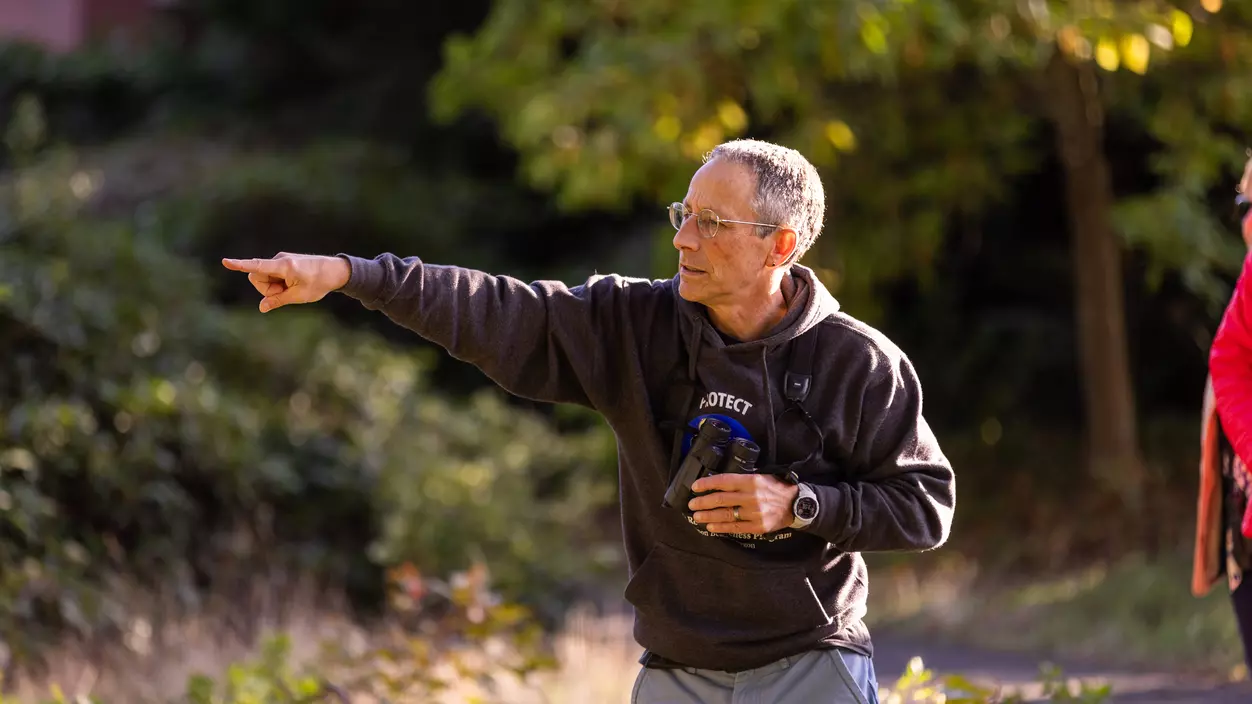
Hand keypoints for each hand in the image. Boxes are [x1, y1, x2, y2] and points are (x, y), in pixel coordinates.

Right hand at [221, 252, 350, 312]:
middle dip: (267, 289)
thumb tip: (261, 308)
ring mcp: (280, 259)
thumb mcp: (298, 296)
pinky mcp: (282, 262)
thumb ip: (277, 301)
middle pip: (257, 278)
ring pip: (264, 278)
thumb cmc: (318, 283)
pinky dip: (279, 283)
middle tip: (286, 292)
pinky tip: (293, 283)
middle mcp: (279, 259)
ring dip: (274, 287)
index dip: (240, 265)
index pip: (257, 266)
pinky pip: (272, 276)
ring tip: (293, 286)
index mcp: (284, 266)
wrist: (335, 270)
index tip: (225, 261)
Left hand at [688, 473, 799, 534]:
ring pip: (725, 515)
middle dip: (703, 502)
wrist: (796, 504)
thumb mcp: (761, 477)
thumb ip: (742, 480)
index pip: (724, 482)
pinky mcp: (757, 527)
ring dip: (708, 516)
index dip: (707, 484)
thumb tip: (718, 483)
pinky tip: (711, 527)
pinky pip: (735, 528)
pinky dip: (721, 528)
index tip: (695, 487)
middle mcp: (752, 497)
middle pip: (721, 500)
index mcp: (752, 481)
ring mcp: (754, 513)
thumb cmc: (776, 488)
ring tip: (697, 516)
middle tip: (692, 504)